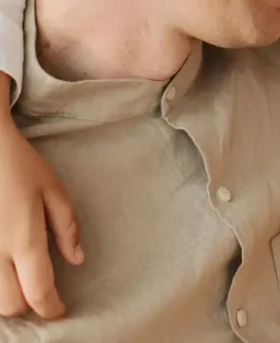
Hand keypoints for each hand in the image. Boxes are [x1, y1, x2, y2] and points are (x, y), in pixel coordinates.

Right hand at [0, 110, 83, 319]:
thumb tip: (77, 260)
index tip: (62, 309)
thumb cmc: (19, 165)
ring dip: (10, 298)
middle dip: (31, 305)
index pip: (39, 291)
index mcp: (23, 238)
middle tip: (45, 295)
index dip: (52, 307)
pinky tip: (6, 270)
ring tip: (24, 283)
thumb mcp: (53, 189)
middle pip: (12, 305)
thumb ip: (67, 227)